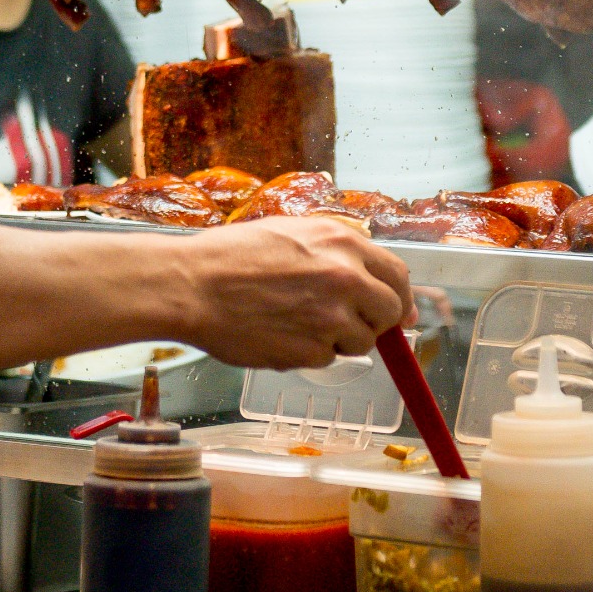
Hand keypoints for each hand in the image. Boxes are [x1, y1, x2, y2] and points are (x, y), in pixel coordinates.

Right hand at [177, 215, 411, 369]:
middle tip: (346, 321)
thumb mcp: (293, 232)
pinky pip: (327, 359)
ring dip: (339, 339)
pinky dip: (309, 353)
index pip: (397, 275)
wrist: (193, 285)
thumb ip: (337, 252)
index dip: (399, 296)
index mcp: (343, 243)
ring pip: (361, 342)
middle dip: (374, 322)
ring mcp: (331, 318)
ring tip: (297, 323)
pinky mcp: (312, 351)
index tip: (398, 310)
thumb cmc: (232, 256)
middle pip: (389, 313)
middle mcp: (345, 278)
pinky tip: (279, 334)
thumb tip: (369, 277)